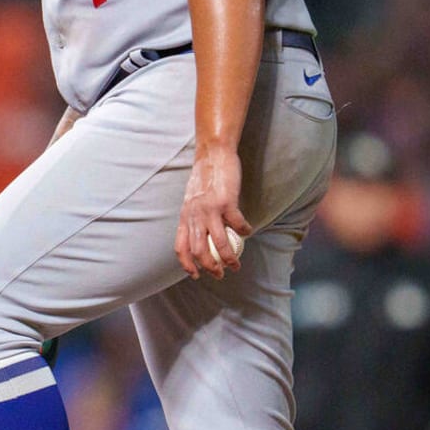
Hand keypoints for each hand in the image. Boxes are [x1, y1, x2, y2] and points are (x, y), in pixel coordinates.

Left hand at [176, 145, 250, 277]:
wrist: (214, 154)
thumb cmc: (205, 177)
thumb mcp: (192, 200)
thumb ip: (194, 216)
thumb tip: (200, 234)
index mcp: (185, 216)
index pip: (181, 247)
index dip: (187, 265)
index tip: (195, 275)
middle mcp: (195, 215)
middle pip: (199, 251)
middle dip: (210, 268)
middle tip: (220, 274)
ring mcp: (210, 209)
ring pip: (219, 244)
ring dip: (229, 259)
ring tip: (236, 265)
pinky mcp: (226, 202)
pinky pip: (237, 225)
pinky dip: (244, 232)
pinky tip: (248, 232)